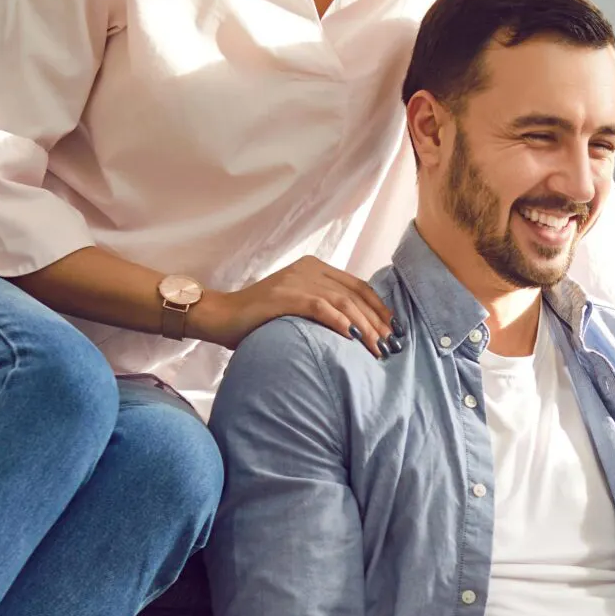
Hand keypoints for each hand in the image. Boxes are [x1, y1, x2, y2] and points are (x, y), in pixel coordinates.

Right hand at [192, 256, 394, 357]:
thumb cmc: (259, 317)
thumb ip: (322, 308)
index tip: (393, 329)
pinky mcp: (284, 296)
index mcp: (314, 268)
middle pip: (354, 295)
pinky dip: (339, 322)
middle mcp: (308, 269)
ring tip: (375, 348)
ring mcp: (295, 281)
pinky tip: (352, 338)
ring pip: (342, 302)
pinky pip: (320, 308)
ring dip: (363, 326)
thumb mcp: (296, 305)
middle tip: (389, 345)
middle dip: (376, 321)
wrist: (221, 316)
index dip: (379, 308)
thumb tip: (357, 330)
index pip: (357, 286)